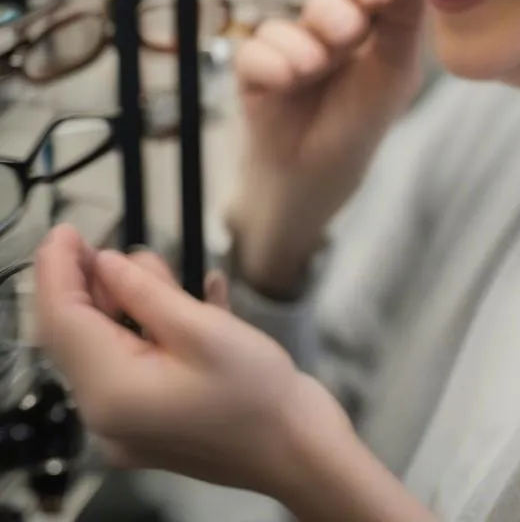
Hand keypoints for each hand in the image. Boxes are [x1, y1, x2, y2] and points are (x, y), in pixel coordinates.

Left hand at [33, 225, 353, 496]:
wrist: (298, 452)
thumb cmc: (258, 391)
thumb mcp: (204, 329)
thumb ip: (147, 294)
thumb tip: (109, 264)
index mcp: (112, 392)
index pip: (63, 321)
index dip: (58, 270)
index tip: (66, 230)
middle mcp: (106, 415)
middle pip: (81, 338)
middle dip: (91, 286)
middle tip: (112, 243)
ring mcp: (128, 425)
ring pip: (110, 349)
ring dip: (125, 305)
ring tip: (157, 270)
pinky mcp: (153, 423)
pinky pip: (138, 366)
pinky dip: (151, 330)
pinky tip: (190, 300)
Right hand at [226, 0, 425, 283]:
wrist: (319, 172)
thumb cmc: (363, 118)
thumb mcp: (396, 71)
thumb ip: (405, 20)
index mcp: (367, 21)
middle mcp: (325, 27)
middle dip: (339, 11)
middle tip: (351, 35)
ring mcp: (288, 45)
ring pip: (289, 23)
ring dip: (306, 46)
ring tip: (314, 72)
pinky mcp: (252, 67)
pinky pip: (255, 50)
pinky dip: (274, 66)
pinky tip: (287, 84)